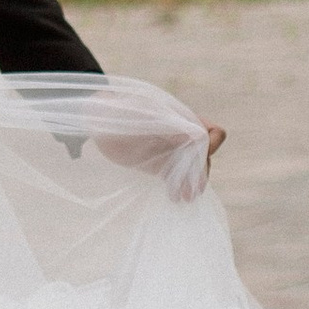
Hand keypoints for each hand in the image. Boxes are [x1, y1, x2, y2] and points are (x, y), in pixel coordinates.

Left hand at [98, 119, 227, 200]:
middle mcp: (181, 135)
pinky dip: (179, 187)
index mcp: (182, 119)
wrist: (97, 121)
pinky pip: (177, 177)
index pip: (211, 132)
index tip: (196, 157)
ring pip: (193, 169)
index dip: (209, 146)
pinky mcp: (160, 164)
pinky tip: (174, 197)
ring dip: (191, 183)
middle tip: (191, 190)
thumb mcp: (144, 115)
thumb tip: (196, 136)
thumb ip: (169, 125)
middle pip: (204, 155)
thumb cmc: (119, 112)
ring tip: (184, 197)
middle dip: (200, 172)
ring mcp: (172, 150)